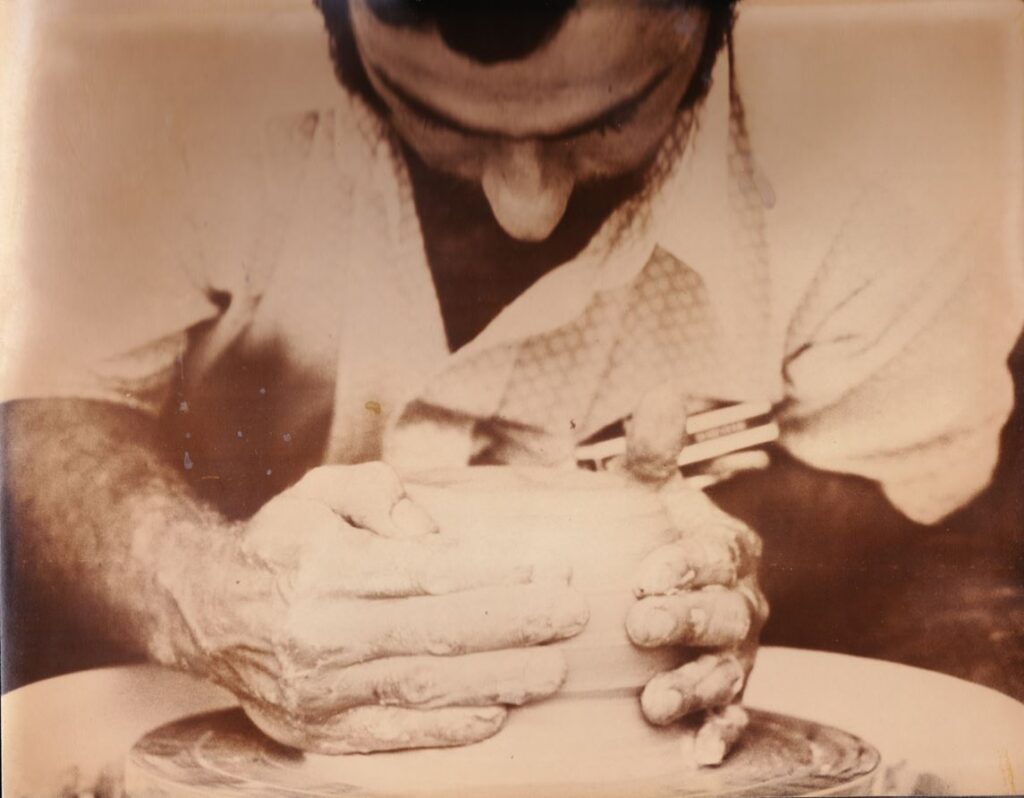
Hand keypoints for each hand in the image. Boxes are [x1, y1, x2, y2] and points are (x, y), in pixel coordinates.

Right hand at [157, 462, 587, 753]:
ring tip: (553, 669)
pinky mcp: (315, 732)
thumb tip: (435, 533)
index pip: (426, 575)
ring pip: (425, 688)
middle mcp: (319, 635)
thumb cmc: (280, 542)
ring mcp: (317, 693)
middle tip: (573, 616)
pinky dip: (447, 730)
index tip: (546, 571)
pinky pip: (391, 736)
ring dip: (498, 679)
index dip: (492, 576)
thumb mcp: (321, 493)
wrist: (204, 607)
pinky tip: (495, 714)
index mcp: (325, 571)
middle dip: (516, 625)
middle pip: (437, 633)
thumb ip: (380, 495)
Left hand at [622, 384, 768, 765]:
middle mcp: (742, 603)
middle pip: (726, 613)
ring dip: (697, 687)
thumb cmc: (648, 539)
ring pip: (729, 671)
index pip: (717, 553)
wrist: (653, 593)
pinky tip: (697, 754)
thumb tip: (662, 394)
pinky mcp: (726, 696)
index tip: (643, 573)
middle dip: (687, 619)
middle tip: (637, 623)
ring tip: (656, 702)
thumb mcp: (647, 498)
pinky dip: (719, 735)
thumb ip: (653, 455)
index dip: (686, 563)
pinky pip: (733, 718)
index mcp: (727, 549)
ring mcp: (737, 654)